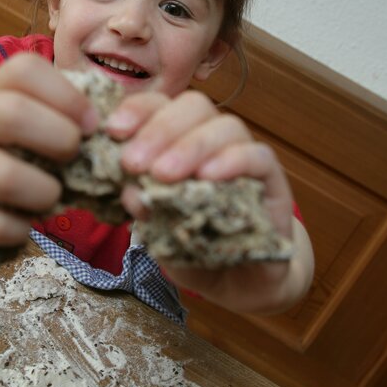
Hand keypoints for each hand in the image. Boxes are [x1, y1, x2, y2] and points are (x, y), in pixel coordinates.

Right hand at [0, 54, 97, 245]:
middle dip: (58, 140)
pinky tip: (26, 225)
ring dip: (42, 193)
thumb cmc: (3, 148)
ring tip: (53, 198)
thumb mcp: (27, 121)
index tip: (92, 126)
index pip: (25, 70)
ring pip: (0, 176)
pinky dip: (18, 229)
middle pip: (12, 115)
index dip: (67, 96)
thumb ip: (67, 118)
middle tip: (75, 159)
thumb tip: (116, 132)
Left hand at [106, 90, 310, 313]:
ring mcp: (245, 155)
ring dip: (191, 146)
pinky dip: (233, 160)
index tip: (113, 131)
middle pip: (193, 106)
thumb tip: (129, 190)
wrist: (238, 281)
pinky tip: (207, 177)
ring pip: (226, 125)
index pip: (160, 106)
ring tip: (163, 175)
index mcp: (178, 140)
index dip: (137, 110)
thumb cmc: (193, 247)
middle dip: (159, 130)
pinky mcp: (273, 179)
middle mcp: (212, 140)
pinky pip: (258, 156)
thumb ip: (144, 210)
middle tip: (133, 163)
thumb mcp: (157, 232)